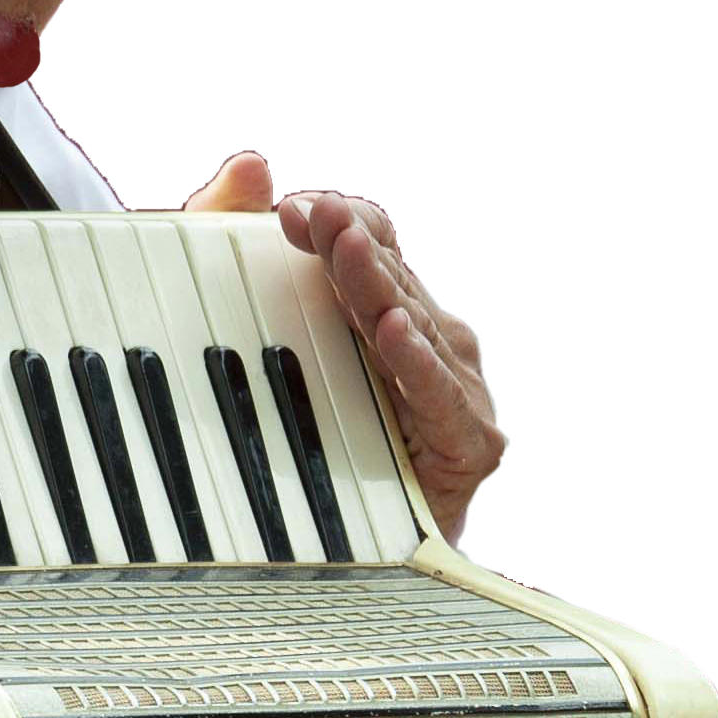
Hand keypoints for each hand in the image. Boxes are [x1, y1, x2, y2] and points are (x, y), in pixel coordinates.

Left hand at [184, 153, 505, 542]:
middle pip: (391, 278)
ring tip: (347, 248)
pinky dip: (414, 362)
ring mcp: (458, 387)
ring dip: (378, 285)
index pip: (378, 244)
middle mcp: (434, 340)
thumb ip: (247, 250)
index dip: (336, 221)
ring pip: (412, 324)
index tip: (284, 208)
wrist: (358, 553)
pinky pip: (437, 395)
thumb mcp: (265, 333)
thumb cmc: (320, 443)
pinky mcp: (469, 441)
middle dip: (347, 242)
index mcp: (396, 308)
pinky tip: (394, 330)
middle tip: (308, 212)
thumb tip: (249, 163)